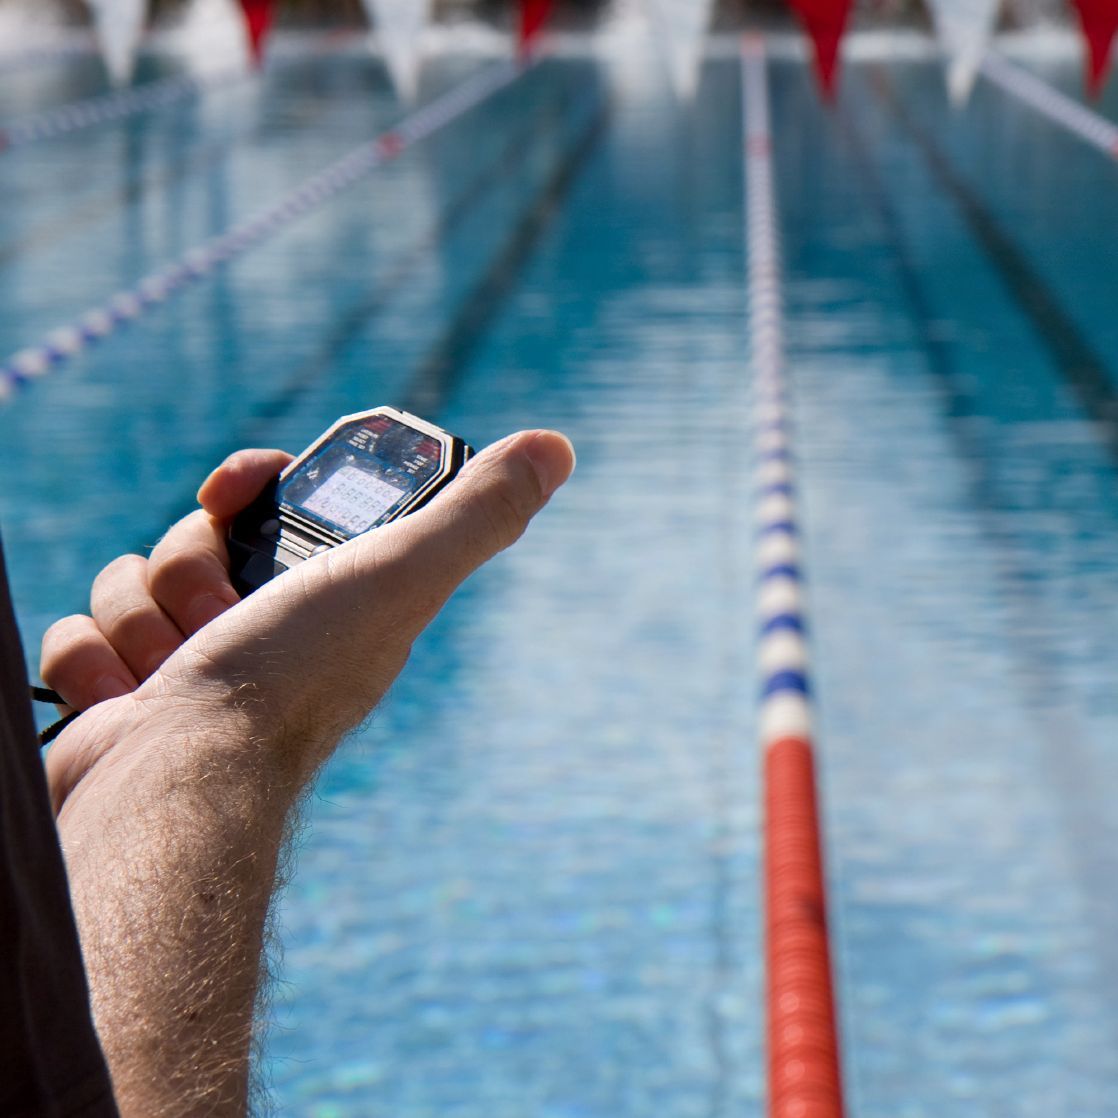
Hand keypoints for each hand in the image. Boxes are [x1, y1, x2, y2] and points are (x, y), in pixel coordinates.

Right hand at [43, 430, 574, 811]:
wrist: (183, 789)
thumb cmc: (297, 678)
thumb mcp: (401, 576)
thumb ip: (476, 511)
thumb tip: (554, 449)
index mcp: (330, 594)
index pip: (281, 502)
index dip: (255, 481)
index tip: (238, 487)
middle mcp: (265, 626)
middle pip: (198, 536)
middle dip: (193, 564)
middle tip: (222, 617)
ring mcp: (192, 664)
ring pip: (135, 579)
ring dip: (145, 620)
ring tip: (180, 673)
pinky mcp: (126, 696)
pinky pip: (82, 633)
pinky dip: (95, 663)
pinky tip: (130, 703)